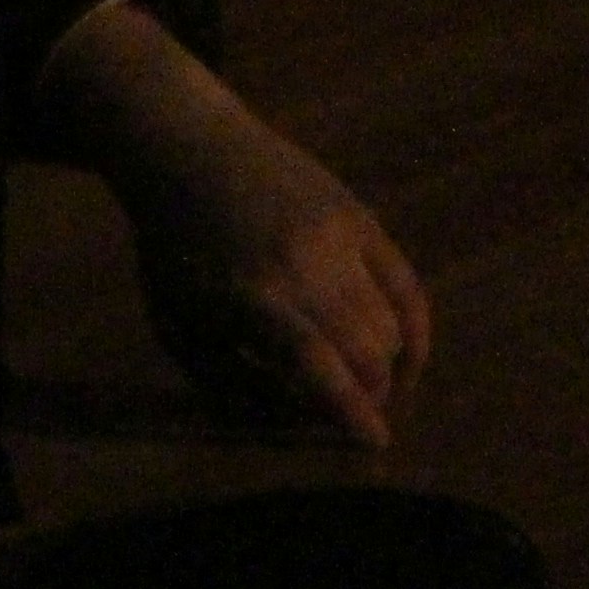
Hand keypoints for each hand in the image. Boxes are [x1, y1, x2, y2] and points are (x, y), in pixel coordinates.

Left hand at [35, 0, 435, 448]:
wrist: (187, 147)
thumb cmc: (173, 251)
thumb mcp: (176, 326)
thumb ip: (229, 383)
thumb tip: (297, 417)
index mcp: (250, 295)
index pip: (316, 361)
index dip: (351, 409)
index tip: (374, 442)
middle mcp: (300, 264)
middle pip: (363, 350)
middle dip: (369, 397)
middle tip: (354, 414)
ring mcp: (336, 236)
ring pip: (389, 325)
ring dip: (385, 368)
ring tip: (364, 382)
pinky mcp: (358, 215)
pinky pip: (407, 285)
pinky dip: (415, 330)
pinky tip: (405, 357)